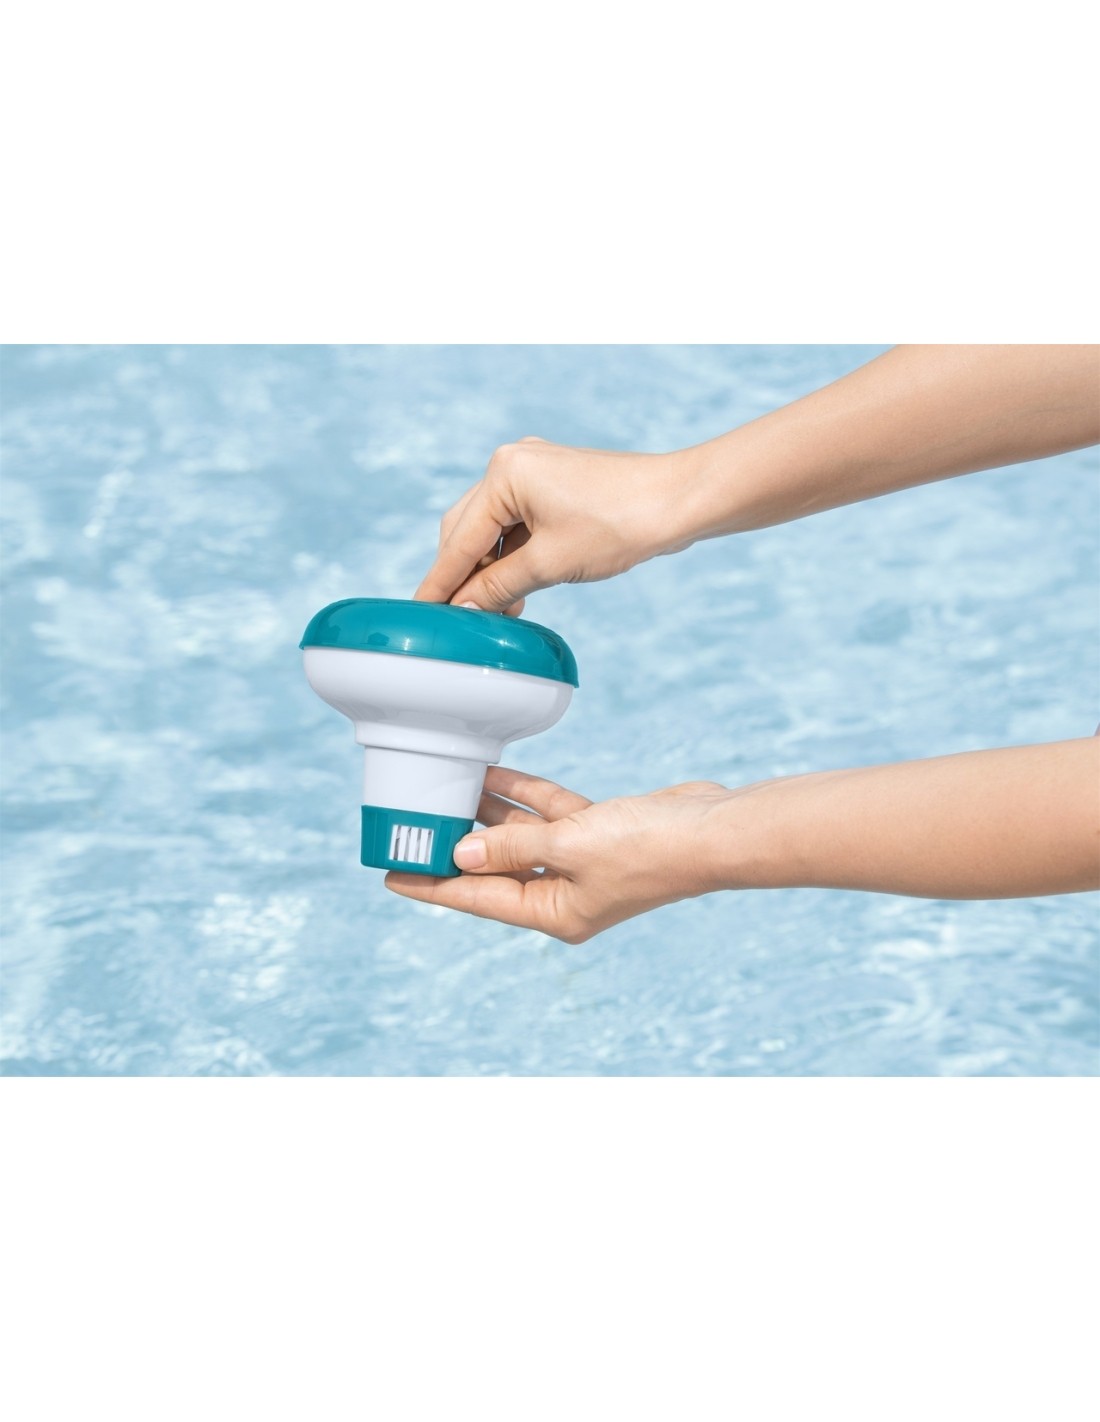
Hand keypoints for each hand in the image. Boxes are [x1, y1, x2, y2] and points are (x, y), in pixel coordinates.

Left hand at [384, 766, 732, 942]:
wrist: (713, 830)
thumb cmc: (650, 849)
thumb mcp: (570, 846)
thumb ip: (513, 847)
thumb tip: (462, 854)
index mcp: (556, 914)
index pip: (478, 899)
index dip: (432, 885)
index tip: (391, 876)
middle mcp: (565, 894)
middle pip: (494, 868)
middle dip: (456, 843)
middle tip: (412, 822)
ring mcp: (582, 862)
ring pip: (519, 835)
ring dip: (487, 812)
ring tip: (445, 787)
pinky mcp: (599, 831)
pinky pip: (549, 813)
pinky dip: (524, 794)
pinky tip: (494, 771)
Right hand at [413, 437, 694, 613]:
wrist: (678, 502)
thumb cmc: (620, 523)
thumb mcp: (550, 564)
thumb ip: (498, 587)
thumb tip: (465, 608)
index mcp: (504, 473)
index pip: (459, 539)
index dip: (440, 582)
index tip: (421, 612)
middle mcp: (512, 463)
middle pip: (468, 529)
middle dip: (464, 575)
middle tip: (457, 617)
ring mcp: (535, 471)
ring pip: (493, 529)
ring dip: (491, 569)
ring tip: (495, 611)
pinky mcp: (554, 484)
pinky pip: (517, 524)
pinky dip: (513, 556)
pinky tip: (516, 589)